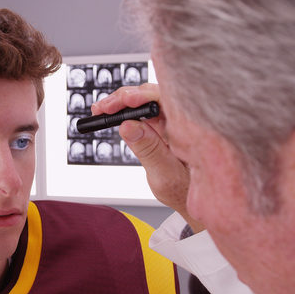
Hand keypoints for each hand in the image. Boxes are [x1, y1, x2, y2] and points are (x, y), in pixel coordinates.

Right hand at [92, 84, 196, 227]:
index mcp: (188, 127)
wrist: (192, 199)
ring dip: (122, 103)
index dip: (142, 95)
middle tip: (103, 108)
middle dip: (125, 97)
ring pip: (145, 100)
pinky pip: (143, 111)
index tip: (123, 101)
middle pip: (152, 94)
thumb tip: (128, 126)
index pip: (164, 99)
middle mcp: (180, 120)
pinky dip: (125, 111)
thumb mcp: (166, 174)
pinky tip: (112, 114)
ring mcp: (170, 121)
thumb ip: (148, 150)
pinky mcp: (161, 125)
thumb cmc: (187, 189)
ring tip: (102, 111)